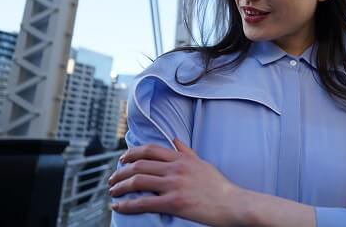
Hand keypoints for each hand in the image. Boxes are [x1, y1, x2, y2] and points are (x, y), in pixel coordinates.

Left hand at [108, 139, 243, 226]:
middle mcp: (176, 168)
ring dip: (120, 186)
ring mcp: (174, 185)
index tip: (122, 159)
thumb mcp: (202, 163)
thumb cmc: (220, 186)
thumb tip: (174, 140)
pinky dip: (127, 204)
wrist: (233, 203)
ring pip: (138, 181)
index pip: (150, 150)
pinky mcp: (174, 203)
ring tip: (112, 192)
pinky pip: (143, 202)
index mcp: (182, 158)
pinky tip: (118, 206)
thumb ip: (186, 152)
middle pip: (139, 165)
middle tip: (112, 179)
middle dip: (121, 171)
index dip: (132, 153)